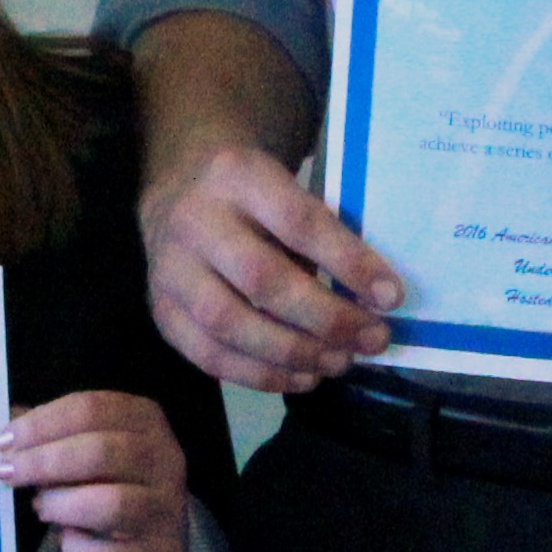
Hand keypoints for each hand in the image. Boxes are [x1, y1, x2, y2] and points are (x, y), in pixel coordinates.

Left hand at [4, 391, 194, 551]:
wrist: (152, 550)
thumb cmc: (109, 485)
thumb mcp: (88, 448)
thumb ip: (51, 432)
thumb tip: (8, 417)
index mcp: (146, 421)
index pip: (92, 409)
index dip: (42, 423)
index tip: (4, 439)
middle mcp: (165, 460)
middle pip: (100, 452)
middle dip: (43, 461)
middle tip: (7, 472)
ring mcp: (166, 510)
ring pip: (109, 504)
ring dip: (60, 504)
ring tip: (40, 507)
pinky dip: (77, 550)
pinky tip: (68, 541)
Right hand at [140, 138, 398, 395]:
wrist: (177, 187)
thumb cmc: (253, 195)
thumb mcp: (285, 186)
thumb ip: (323, 232)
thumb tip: (374, 297)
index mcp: (237, 175)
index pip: (298, 222)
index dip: (348, 262)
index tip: (391, 296)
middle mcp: (195, 220)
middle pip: (263, 279)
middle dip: (326, 318)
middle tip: (372, 338)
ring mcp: (169, 269)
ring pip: (230, 324)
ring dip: (295, 353)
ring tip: (341, 362)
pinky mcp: (161, 311)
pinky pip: (209, 356)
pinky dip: (262, 375)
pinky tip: (304, 377)